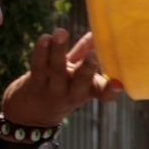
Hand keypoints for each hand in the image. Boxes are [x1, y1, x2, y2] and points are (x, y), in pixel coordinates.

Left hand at [0, 29, 121, 127]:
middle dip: (88, 67)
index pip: (103, 93)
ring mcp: (53, 89)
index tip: (119, 85)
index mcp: (87, 91)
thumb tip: (93, 33)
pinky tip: (45, 38)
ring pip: (57, 69)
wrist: (29, 116)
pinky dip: (42, 51)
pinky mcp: (34, 84)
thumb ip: (83, 54)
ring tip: (61, 32)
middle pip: (82, 80)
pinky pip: (39, 66)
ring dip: (59, 50)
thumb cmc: (57, 89)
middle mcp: (72, 93)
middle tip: (94, 55)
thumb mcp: (74, 76)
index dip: (111, 90)